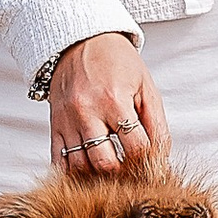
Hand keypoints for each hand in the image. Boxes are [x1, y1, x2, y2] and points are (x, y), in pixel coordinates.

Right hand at [47, 31, 168, 179]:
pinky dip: (72, 173)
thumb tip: (162, 158)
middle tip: (132, 175)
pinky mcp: (55, 124)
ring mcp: (67, 120)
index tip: (152, 168)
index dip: (148, 162)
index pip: (136, 147)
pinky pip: (58, 160)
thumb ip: (156, 123)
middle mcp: (87, 111)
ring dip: (98, 176)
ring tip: (112, 175)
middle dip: (123, 174)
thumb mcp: (145, 86)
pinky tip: (86, 175)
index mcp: (115, 100)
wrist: (79, 40)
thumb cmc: (116, 61)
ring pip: (80, 166)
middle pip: (105, 162)